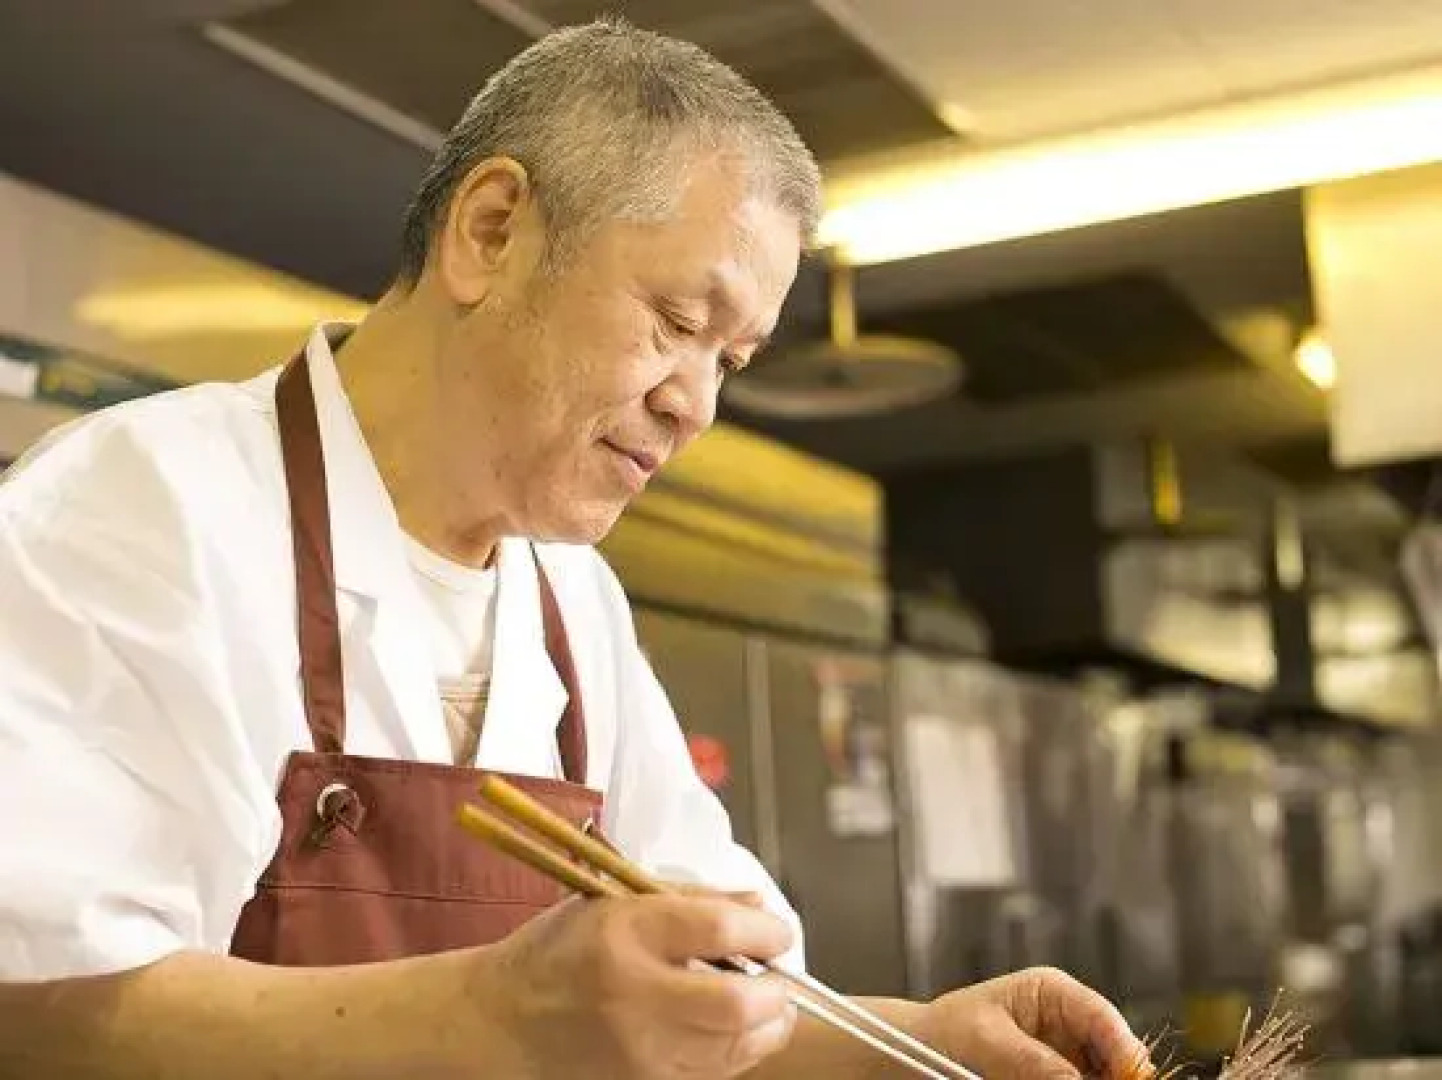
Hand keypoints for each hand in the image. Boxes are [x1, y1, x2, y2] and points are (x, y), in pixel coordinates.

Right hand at [473, 892, 798, 1079]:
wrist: (503, 1022)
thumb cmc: (560, 951)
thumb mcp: (614, 901)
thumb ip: (690, 900)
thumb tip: (757, 906)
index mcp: (625, 931)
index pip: (720, 928)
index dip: (766, 929)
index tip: (778, 930)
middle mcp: (634, 994)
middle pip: (738, 1003)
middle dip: (777, 990)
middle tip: (779, 977)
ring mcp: (640, 1049)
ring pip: (736, 1047)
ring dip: (768, 1024)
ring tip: (767, 1003)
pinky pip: (716, 1072)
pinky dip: (739, 1050)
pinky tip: (735, 1030)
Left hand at [907, 967, 1149, 1079]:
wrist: (914, 1053)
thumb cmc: (942, 1031)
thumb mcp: (985, 1039)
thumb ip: (1031, 1061)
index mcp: (1052, 992)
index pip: (1102, 1017)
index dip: (1124, 1050)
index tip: (1131, 1078)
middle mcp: (1067, 1023)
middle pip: (1113, 1054)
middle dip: (1115, 1075)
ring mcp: (1065, 1056)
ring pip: (1100, 1074)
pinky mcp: (1056, 1079)